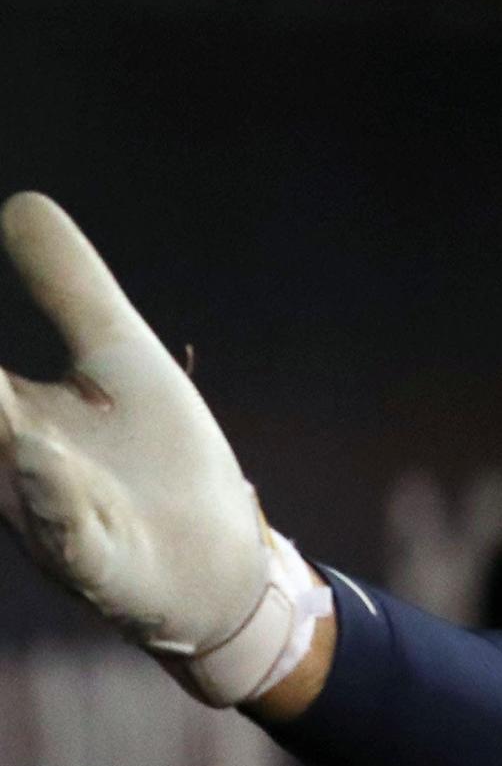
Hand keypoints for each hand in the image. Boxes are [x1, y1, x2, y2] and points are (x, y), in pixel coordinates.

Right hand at [0, 192, 321, 707]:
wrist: (217, 563)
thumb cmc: (156, 457)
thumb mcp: (114, 353)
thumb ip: (68, 285)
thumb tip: (19, 202)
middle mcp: (3, 464)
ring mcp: (46, 513)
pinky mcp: (96, 557)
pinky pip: (63, 526)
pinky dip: (48, 490)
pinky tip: (35, 449)